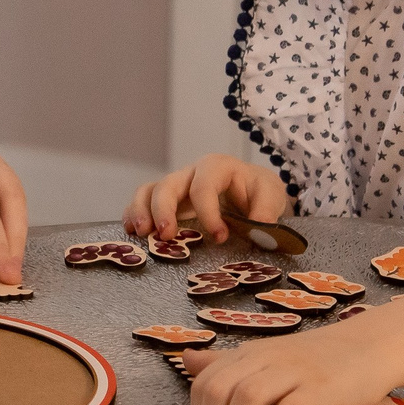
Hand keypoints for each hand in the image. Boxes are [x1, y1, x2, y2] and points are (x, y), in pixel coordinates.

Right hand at [125, 155, 288, 245]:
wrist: (252, 191)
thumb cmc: (258, 191)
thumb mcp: (271, 195)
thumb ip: (267, 209)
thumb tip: (259, 226)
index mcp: (217, 167)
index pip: (204, 187)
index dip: (208, 213)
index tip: (220, 237)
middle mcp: (191, 173)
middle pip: (168, 184)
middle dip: (163, 209)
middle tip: (166, 235)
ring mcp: (176, 186)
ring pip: (149, 190)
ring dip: (141, 211)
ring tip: (141, 233)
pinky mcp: (168, 200)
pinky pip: (143, 201)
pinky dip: (134, 214)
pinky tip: (132, 231)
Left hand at [184, 322, 396, 404]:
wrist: (371, 348)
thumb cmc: (317, 359)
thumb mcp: (267, 356)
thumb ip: (228, 363)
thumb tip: (188, 360)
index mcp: (250, 354)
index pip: (203, 381)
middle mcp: (266, 360)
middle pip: (217, 389)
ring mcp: (293, 374)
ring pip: (246, 398)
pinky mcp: (319, 391)